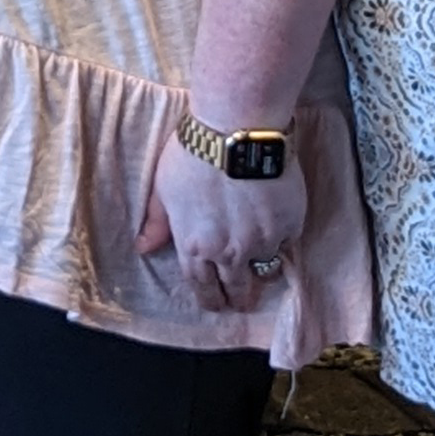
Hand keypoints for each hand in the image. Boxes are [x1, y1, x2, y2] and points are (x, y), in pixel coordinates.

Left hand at [139, 134, 310, 318]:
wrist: (236, 130)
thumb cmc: (192, 154)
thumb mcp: (163, 189)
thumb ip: (158, 223)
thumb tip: (144, 248)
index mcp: (194, 247)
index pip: (202, 287)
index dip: (209, 299)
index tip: (215, 305)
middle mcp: (230, 252)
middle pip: (237, 289)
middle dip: (237, 299)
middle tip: (240, 301)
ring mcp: (264, 240)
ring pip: (265, 271)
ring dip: (261, 274)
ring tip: (261, 275)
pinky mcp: (290, 224)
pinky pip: (287, 244)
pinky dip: (281, 243)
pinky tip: (277, 236)